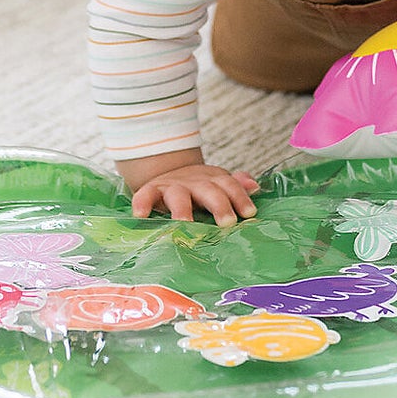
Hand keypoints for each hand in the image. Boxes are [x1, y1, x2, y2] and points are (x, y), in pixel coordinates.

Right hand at [118, 149, 258, 225]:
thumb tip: (255, 186)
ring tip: (184, 223)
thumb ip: (237, 186)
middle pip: (209, 190)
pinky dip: (142, 203)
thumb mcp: (219, 184)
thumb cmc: (200, 189)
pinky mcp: (151, 191)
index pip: (230, 186)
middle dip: (219, 204)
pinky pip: (145, 196)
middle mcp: (195, 182)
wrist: (168, 174)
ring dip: (182, 209)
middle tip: (227, 222)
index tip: (249, 213)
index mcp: (214, 181)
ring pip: (178, 195)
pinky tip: (141, 215)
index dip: (240, 197)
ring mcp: (172, 186)